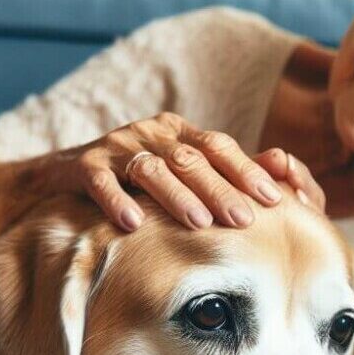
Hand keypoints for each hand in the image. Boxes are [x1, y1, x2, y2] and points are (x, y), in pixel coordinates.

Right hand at [41, 112, 323, 231]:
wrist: (66, 173)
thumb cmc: (141, 178)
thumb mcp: (182, 169)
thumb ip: (226, 171)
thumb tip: (286, 172)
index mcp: (180, 131)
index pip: (220, 146)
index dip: (247, 171)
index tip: (274, 198)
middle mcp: (151, 133)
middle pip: (191, 159)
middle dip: (220, 190)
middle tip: (244, 219)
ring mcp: (116, 147)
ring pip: (150, 168)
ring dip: (176, 196)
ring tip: (199, 222)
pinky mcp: (83, 165)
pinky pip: (100, 181)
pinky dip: (117, 200)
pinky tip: (134, 223)